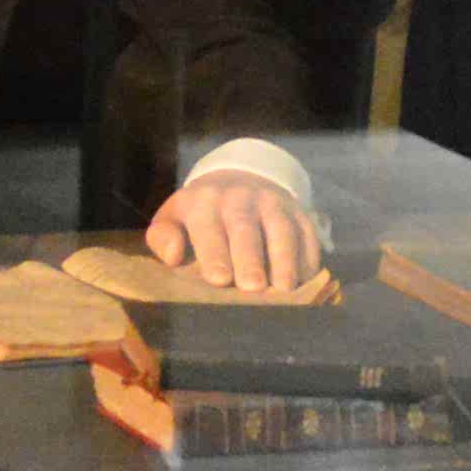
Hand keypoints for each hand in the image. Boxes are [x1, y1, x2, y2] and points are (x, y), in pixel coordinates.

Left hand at [143, 166, 322, 292]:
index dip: (214, 252)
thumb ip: (163, 237)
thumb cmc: (200, 215)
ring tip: (283, 290)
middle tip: (252, 287)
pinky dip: (307, 260)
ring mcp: (274, 204)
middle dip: (250, 258)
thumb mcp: (173, 218)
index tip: (219, 279)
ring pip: (282, 231)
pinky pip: (307, 236)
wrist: (239, 181)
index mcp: (203, 201)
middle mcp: (241, 198)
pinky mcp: (299, 213)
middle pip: (246, 229)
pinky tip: (302, 283)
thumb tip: (173, 256)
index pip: (208, 226)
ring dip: (284, 261)